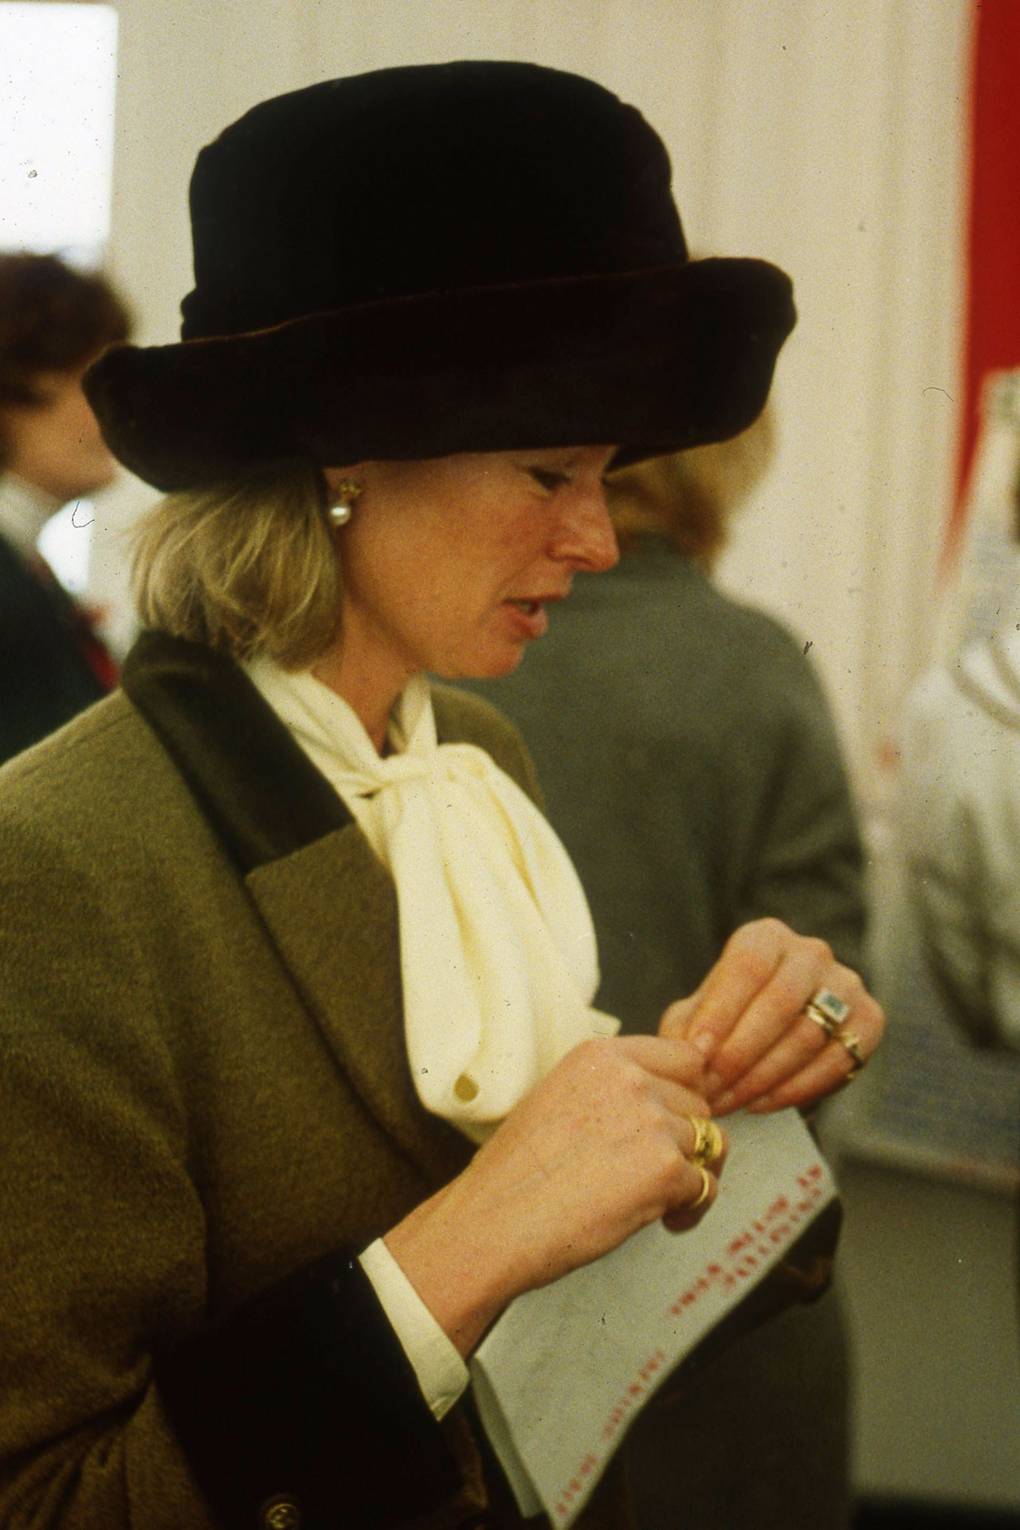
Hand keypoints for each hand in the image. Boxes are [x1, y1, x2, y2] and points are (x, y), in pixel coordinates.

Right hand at [384, 1035, 727, 1355]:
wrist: (495, 1223)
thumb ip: (612, 1088)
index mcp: (601, 1055)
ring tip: (661, 1202)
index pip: (685, 1056)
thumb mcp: (560, 1098)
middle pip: (699, 1102)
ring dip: (693, 1175)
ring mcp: (651, 1121)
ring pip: (710, 1143)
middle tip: (656, 1172)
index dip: (685, 1093)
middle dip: (686, 1138)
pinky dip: (693, 1209)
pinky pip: (707, 1185)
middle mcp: (630, 1078)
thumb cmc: (520, 1174)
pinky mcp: (666, 1169)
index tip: (672, 1122)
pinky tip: (665, 1222)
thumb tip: (667, 1099)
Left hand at [658, 918, 883, 1114]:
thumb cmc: (727, 1018)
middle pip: (780, 1001)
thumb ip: (687, 1029)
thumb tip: (688, 1055)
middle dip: (741, 1052)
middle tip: (712, 1089)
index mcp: (766, 937)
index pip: (747, 965)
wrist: (774, 1032)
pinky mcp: (869, 1020)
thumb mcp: (697, 1015)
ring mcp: (846, 984)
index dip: (722, 1010)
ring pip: (808, 1034)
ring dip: (764, 1076)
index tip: (698, 1052)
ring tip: (729, 1102)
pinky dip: (795, 1089)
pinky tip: (761, 1104)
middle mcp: (811, 952)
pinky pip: (836, 1060)